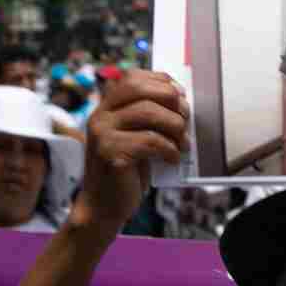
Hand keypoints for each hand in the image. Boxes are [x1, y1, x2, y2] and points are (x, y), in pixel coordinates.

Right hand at [72, 70, 188, 231]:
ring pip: (148, 112)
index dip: (161, 81)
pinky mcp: (110, 154)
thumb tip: (181, 99)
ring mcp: (102, 134)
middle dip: (170, 100)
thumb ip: (148, 117)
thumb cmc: (126, 172)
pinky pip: (150, 140)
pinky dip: (169, 149)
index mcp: (106, 108)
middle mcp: (100, 116)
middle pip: (141, 89)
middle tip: (185, 118)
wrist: (103, 207)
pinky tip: (172, 158)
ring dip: (175, 126)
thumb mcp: (135, 137)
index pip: (133, 77)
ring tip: (183, 142)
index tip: (180, 95)